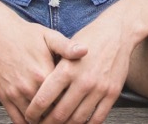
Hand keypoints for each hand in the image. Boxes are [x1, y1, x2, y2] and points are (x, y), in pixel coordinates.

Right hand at [0, 9, 87, 123]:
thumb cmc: (27, 35)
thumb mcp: (49, 36)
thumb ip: (67, 47)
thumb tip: (85, 50)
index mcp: (44, 74)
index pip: (64, 99)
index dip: (72, 103)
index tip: (79, 103)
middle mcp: (29, 87)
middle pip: (50, 112)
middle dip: (60, 114)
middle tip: (69, 115)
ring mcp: (15, 94)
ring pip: (34, 118)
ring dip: (45, 120)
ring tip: (54, 118)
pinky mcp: (4, 97)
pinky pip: (17, 119)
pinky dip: (28, 122)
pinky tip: (37, 119)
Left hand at [24, 8, 136, 123]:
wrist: (117, 31)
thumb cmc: (88, 38)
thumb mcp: (66, 49)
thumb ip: (52, 71)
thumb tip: (36, 94)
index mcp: (67, 69)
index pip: (43, 100)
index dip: (33, 113)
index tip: (30, 117)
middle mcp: (83, 81)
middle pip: (59, 114)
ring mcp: (99, 88)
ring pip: (77, 120)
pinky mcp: (112, 93)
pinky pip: (97, 118)